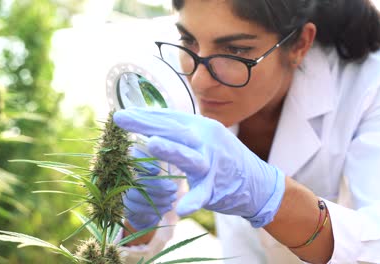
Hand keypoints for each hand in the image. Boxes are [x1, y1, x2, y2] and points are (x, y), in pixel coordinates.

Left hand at [114, 108, 284, 227]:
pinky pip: (203, 194)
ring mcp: (213, 163)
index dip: (145, 115)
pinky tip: (182, 208)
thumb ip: (182, 131)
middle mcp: (207, 140)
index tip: (122, 113)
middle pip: (175, 130)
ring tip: (151, 144)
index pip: (170, 117)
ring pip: (189, 156)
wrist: (258, 182)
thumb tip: (151, 122)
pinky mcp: (217, 187)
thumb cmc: (223, 158)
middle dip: (147, 124)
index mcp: (201, 127)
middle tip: (122, 118)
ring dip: (171, 150)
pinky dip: (193, 201)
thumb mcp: (205, 138)